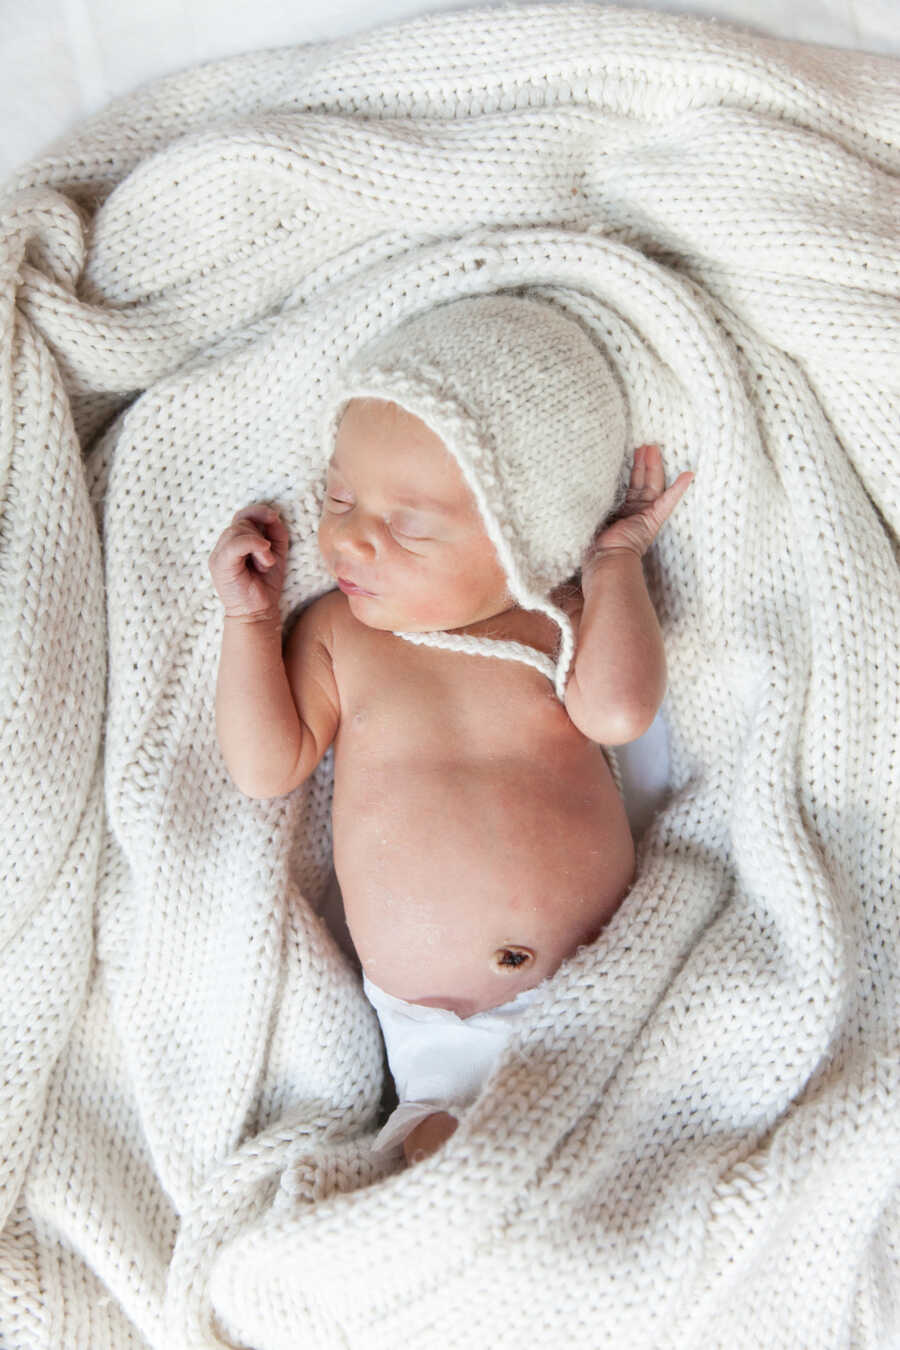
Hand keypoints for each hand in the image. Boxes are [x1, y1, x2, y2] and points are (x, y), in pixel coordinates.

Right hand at [208, 504, 288, 620]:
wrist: (258, 612)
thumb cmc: (266, 584)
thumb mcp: (275, 552)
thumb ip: (275, 532)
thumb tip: (274, 515)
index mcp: (234, 542)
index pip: (242, 515)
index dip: (258, 511)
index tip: (274, 516)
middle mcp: (223, 546)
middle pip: (241, 521)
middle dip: (260, 534)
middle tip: (269, 558)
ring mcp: (218, 554)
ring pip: (238, 530)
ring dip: (259, 544)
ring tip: (266, 564)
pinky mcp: (218, 564)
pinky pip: (234, 543)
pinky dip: (252, 544)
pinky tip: (264, 556)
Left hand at [583, 444, 692, 569]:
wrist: (604, 561)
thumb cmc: (593, 547)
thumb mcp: (590, 519)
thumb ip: (592, 505)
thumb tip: (577, 490)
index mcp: (620, 515)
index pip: (630, 489)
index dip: (633, 472)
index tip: (634, 456)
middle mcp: (634, 514)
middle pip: (641, 483)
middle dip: (643, 463)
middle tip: (644, 445)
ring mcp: (645, 516)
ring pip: (650, 485)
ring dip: (652, 466)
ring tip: (652, 447)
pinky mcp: (652, 520)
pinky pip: (667, 501)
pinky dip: (678, 488)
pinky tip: (688, 475)